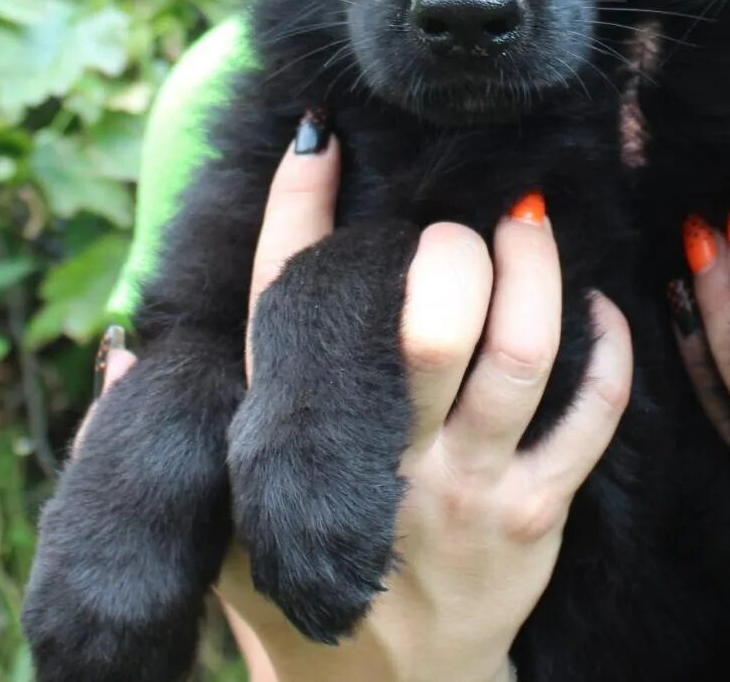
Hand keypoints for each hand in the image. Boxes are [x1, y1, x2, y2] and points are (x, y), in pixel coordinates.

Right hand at [85, 131, 633, 681]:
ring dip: (533, 273)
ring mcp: (467, 492)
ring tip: (529, 221)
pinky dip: (605, 348)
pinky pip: (589, 415)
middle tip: (455, 217)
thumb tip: (124, 347)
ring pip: (519, 355)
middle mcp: (385, 464)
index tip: (320, 138)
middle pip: (429, 328)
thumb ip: (180, 432)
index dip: (300, 210)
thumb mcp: (216, 522)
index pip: (288, 310)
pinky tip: (596, 305)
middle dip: (449, 251)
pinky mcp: (536, 515)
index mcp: (294, 446)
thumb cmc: (295, 590)